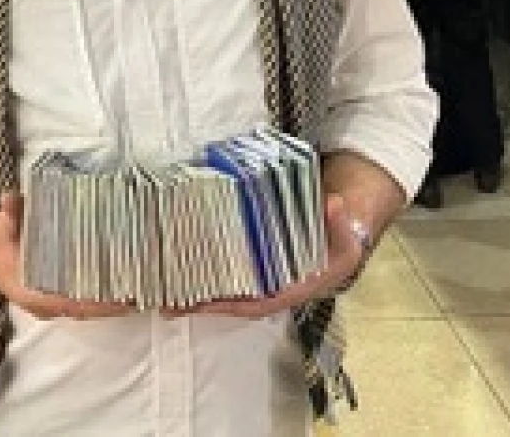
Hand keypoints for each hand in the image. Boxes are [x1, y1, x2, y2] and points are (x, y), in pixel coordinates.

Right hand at [0, 193, 131, 321]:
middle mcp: (45, 303)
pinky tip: (126, 277)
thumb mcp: (0, 224)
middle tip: (145, 288)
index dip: (100, 305)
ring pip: (88, 306)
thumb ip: (9, 213)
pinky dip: (104, 291)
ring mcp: (52, 301)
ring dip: (113, 299)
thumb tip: (11, 198)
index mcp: (32, 294)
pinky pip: (85, 297)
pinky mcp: (57, 292)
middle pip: (87, 309)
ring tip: (143, 284)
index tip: (126, 299)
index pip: (73, 305)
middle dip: (115, 303)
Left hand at [170, 194, 363, 319]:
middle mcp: (270, 289)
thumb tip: (333, 204)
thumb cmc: (339, 245)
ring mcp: (258, 278)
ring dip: (196, 292)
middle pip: (232, 301)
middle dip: (202, 304)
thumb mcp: (345, 237)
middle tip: (168, 303)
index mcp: (291, 289)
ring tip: (163, 292)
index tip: (206, 305)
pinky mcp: (250, 265)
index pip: (257, 303)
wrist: (336, 243)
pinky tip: (179, 267)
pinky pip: (225, 272)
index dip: (232, 305)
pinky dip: (204, 272)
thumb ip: (338, 222)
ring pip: (224, 290)